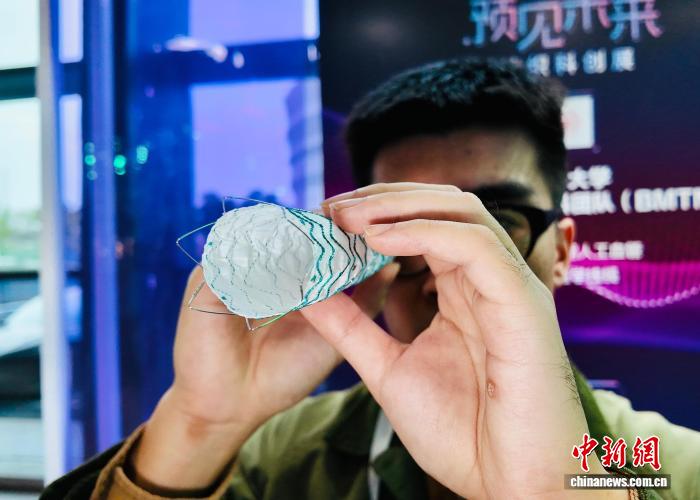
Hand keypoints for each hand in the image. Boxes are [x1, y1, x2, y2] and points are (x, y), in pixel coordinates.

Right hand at [130, 248, 398, 491]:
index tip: (379, 235)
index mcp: (286, 271)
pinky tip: (291, 267)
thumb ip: (363, 300)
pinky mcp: (206, 276)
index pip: (316, 236)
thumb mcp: (334, 335)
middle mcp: (258, 261)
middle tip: (359, 231)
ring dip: (296, 238)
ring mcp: (230, 265)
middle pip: (292, 228)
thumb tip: (394, 265)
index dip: (343, 233)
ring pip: (265, 235)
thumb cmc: (285, 372)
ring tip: (330, 244)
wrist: (232, 406)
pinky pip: (235, 256)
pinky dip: (264, 259)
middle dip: (325, 229)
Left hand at [304, 183, 604, 498]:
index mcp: (464, 292)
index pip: (424, 226)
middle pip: (442, 205)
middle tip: (331, 207)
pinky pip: (473, 245)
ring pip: (460, 211)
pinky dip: (423, 232)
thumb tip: (307, 290)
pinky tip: (376, 239)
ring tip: (346, 216)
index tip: (325, 217)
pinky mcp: (522, 301)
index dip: (375, 213)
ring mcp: (509, 286)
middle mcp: (489, 279)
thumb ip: (351, 327)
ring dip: (399, 205)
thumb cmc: (461, 434)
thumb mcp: (388, 368)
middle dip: (383, 198)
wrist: (508, 485)